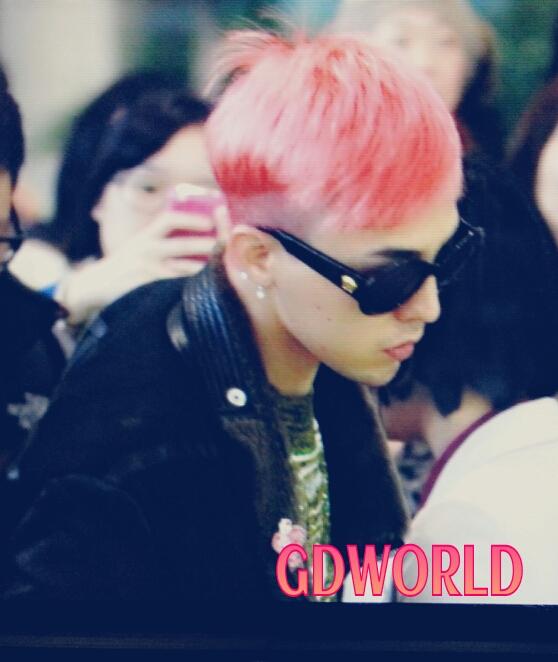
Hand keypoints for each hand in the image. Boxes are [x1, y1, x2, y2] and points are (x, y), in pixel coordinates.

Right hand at [59, 204, 228, 322]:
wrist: (95, 286)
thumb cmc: (126, 266)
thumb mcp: (138, 246)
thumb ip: (162, 240)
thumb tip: (200, 232)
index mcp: (146, 236)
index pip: (170, 220)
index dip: (193, 218)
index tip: (213, 217)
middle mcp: (146, 250)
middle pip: (185, 245)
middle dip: (211, 244)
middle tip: (231, 245)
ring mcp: (147, 271)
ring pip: (185, 269)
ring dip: (209, 269)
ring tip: (229, 267)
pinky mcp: (149, 290)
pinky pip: (177, 288)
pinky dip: (194, 288)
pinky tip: (211, 289)